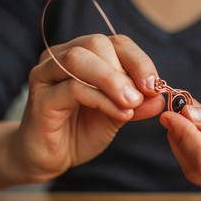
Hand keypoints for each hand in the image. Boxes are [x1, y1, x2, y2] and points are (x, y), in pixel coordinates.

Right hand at [8, 34, 164, 183]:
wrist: (52, 157)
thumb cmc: (82, 131)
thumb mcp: (118, 115)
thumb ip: (137, 104)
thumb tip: (160, 98)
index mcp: (84, 56)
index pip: (115, 42)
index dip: (139, 60)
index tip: (155, 84)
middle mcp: (61, 58)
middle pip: (96, 43)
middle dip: (127, 68)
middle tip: (144, 94)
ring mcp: (47, 76)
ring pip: (79, 60)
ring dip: (112, 80)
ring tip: (132, 102)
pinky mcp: (40, 98)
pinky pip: (72, 89)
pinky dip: (102, 100)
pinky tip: (120, 114)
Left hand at [160, 101, 200, 200]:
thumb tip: (188, 115)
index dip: (184, 136)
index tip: (170, 112)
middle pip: (198, 171)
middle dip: (180, 140)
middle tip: (175, 112)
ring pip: (200, 176)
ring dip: (187, 147)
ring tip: (186, 119)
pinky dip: (198, 155)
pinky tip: (198, 135)